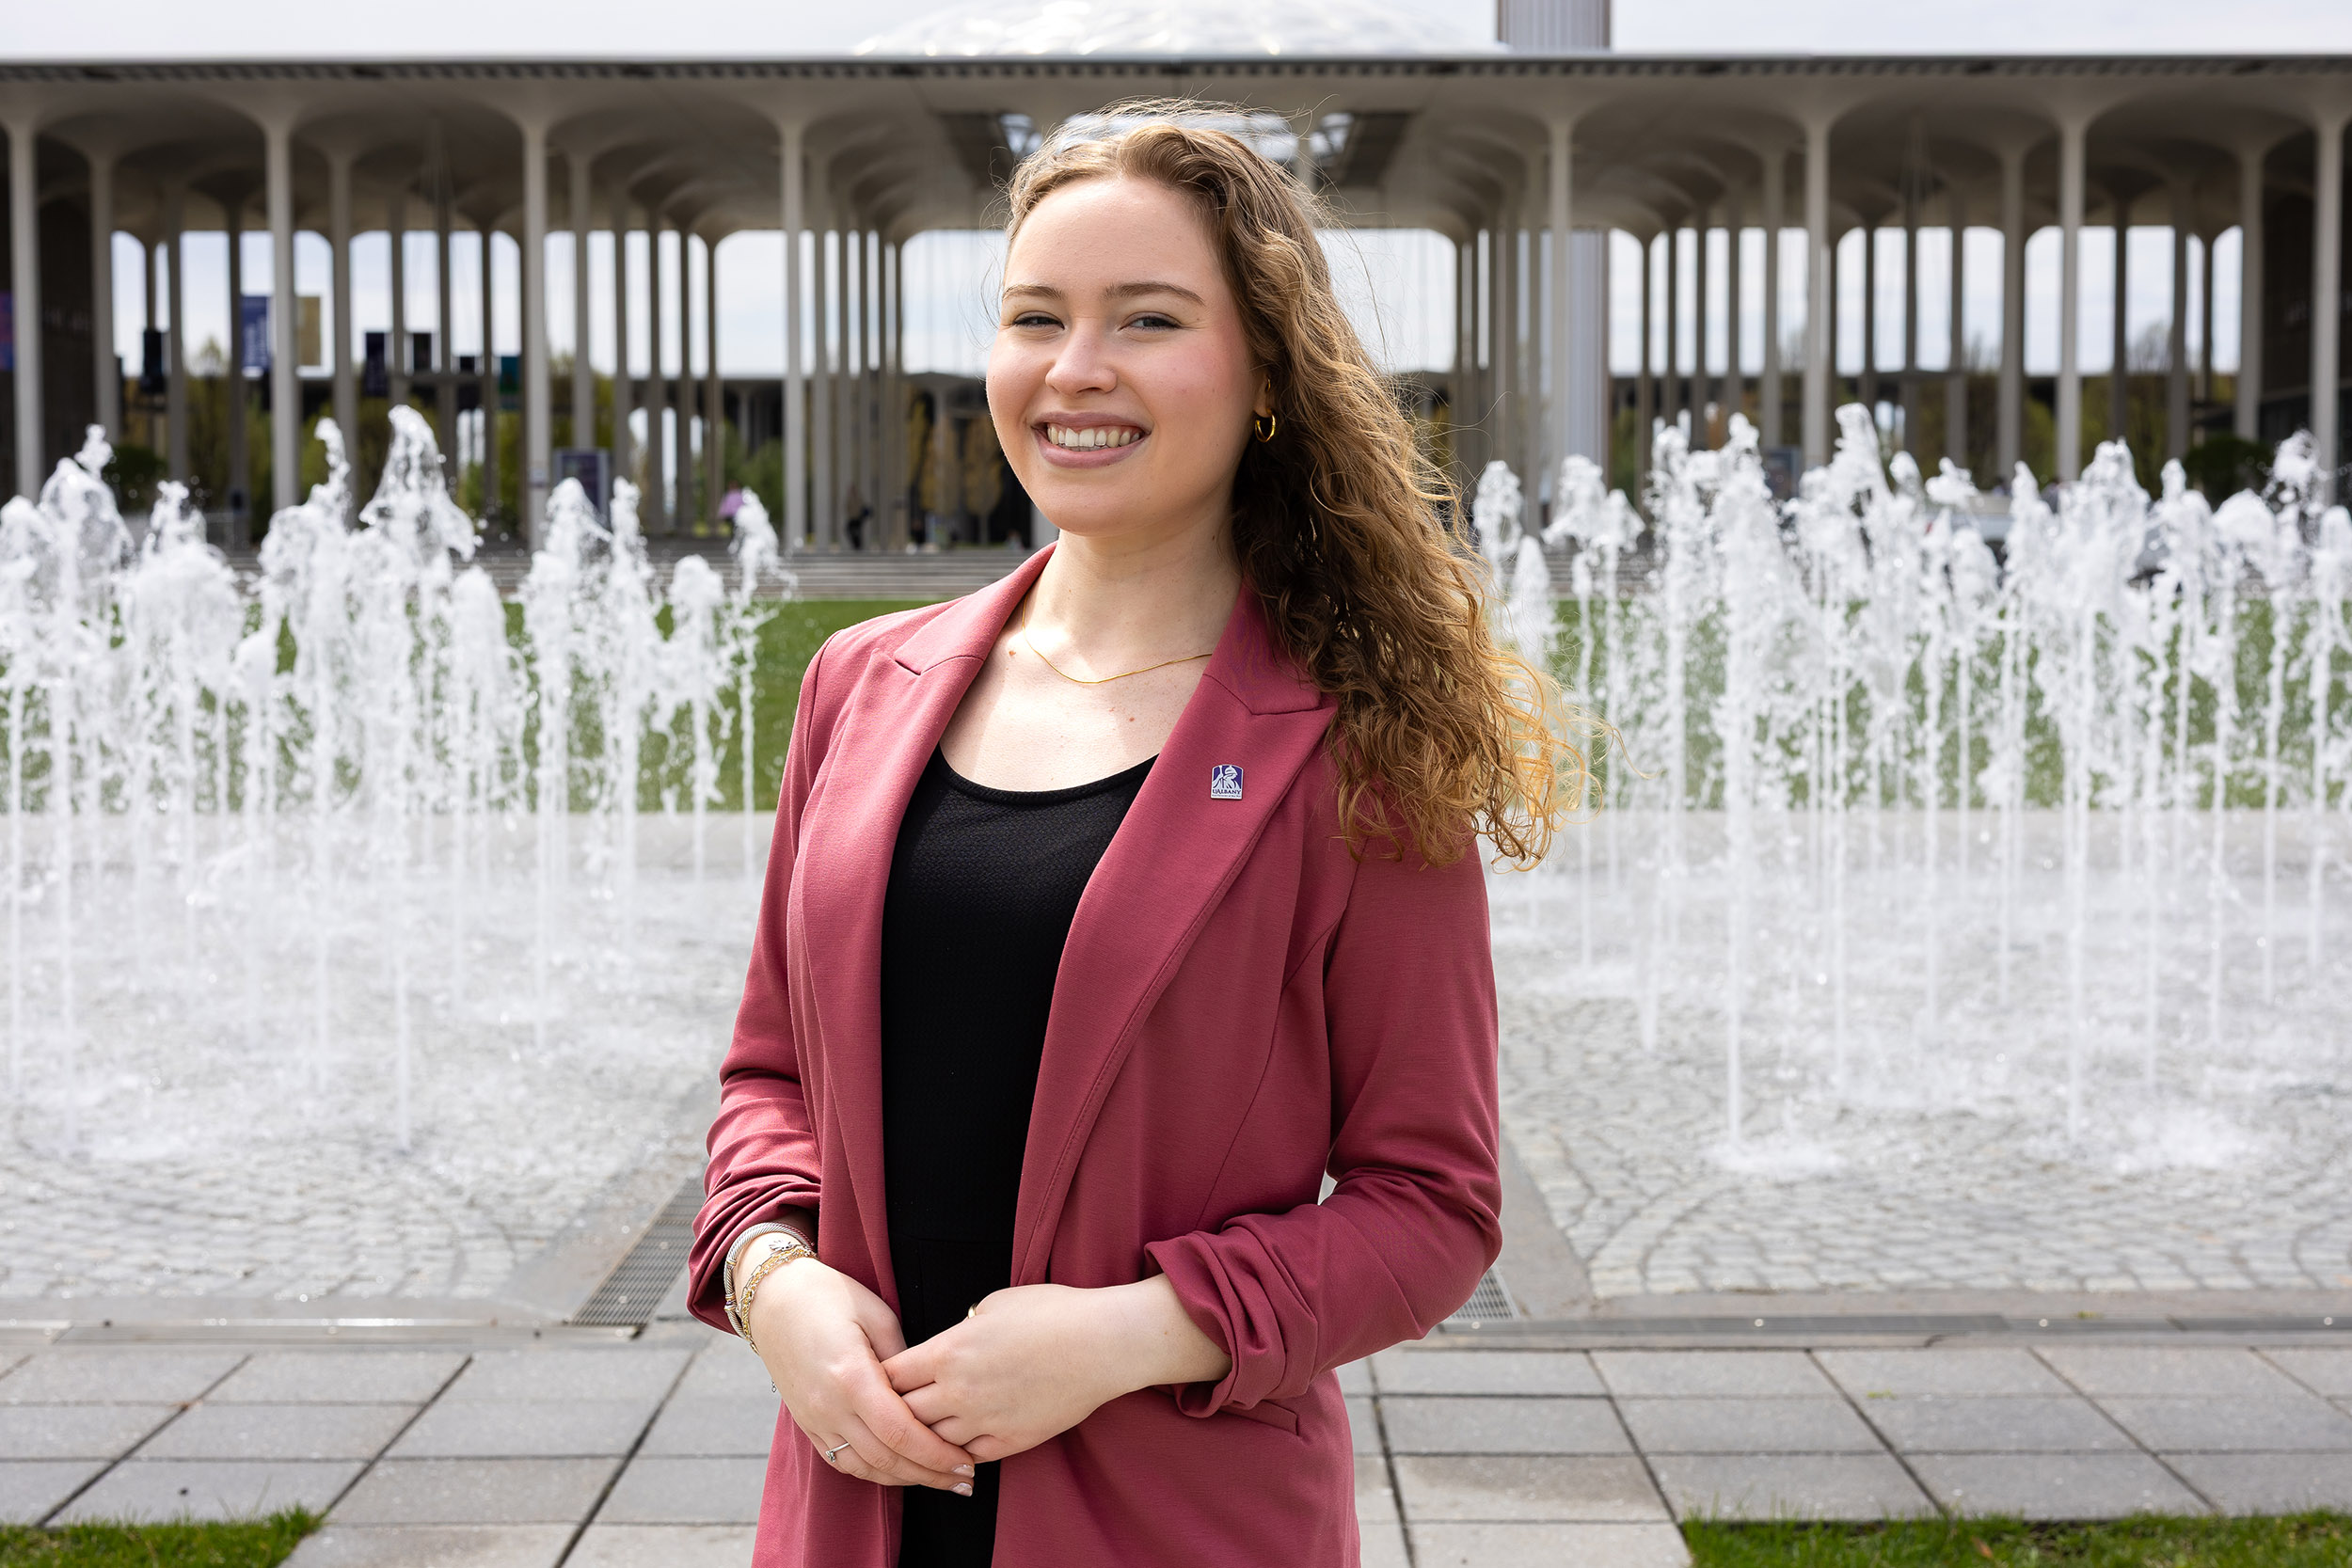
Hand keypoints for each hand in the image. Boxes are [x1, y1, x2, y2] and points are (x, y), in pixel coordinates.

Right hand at [746, 1254, 976, 1491]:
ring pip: (864, 1467)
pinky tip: (900, 1470)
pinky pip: (842, 1461)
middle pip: (886, 1458)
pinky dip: (874, 1471)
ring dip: (904, 1479)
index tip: (966, 1463)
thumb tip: (928, 1391)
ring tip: (938, 1480)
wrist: (772, 1299)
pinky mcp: (807, 1423)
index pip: (901, 1433)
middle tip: (964, 1481)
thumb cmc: (829, 1296)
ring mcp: (815, 1419)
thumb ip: (903, 1359)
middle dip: (930, 1474)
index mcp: (851, 1377)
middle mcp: (830, 1407)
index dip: (937, 1454)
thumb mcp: (876, 1314)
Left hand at [880, 1277, 1231, 1463]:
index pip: (890, 1376)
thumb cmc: (1053, 1313)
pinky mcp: (1009, 1442)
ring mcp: (982, 1421)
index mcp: (948, 1351)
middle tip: (893, 1407)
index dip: (880, 1378)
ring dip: (924, 1435)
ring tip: (921, 1430)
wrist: (1102, 1344)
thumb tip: (951, 1341)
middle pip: (903, 1413)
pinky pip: (967, 1456)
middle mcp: (957, 1391)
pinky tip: (956, 1445)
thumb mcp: (994, 1304)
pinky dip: (956, 1452)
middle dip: (895, 1409)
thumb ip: (961, 1329)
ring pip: (931, 1441)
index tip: (882, 1377)